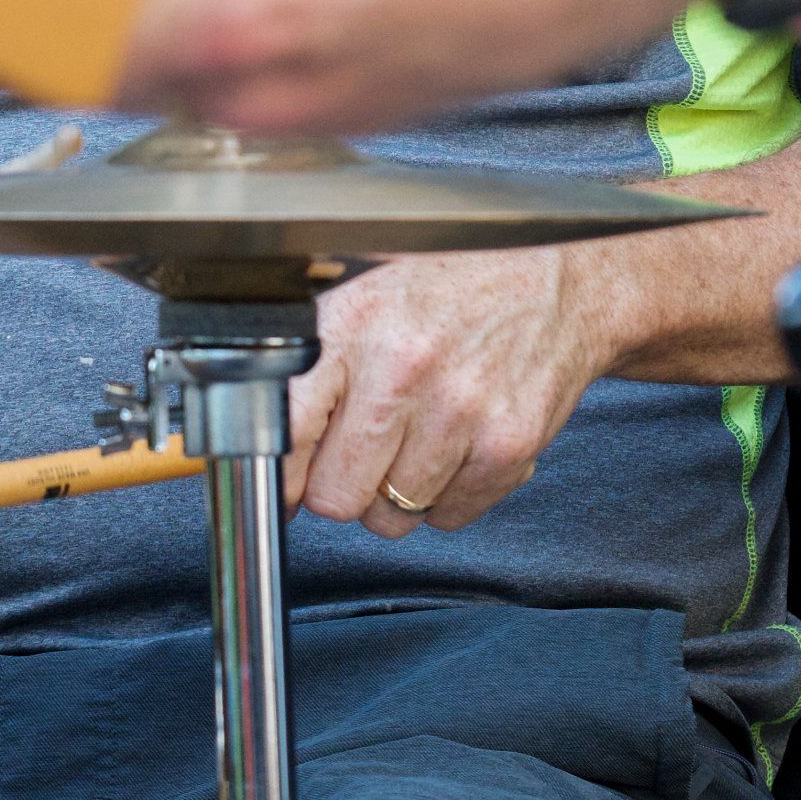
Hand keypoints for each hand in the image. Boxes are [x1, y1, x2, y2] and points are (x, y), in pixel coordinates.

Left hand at [120, 0, 731, 132]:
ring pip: (178, 69)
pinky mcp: (341, 114)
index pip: (62, 44)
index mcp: (237, 20)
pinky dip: (228, 18)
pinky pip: (243, 76)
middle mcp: (260, 95)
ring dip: (164, 0)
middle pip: (111, 56)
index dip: (12, 3)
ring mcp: (302, 117)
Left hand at [285, 246, 614, 535]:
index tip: (282, 481)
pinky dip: (447, 496)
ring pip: (389, 516)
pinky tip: (455, 444)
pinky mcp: (506, 447)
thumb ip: (313, 351)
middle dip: (341, 485)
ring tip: (416, 437)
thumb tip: (241, 415)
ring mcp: (458, 412)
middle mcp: (402, 368)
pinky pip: (446, 518)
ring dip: (395, 493)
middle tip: (362, 450)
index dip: (279, 470)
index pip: (287, 429)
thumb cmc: (456, 284)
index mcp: (355, 324)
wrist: (559, 281)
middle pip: (334, 495)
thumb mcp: (370, 289)